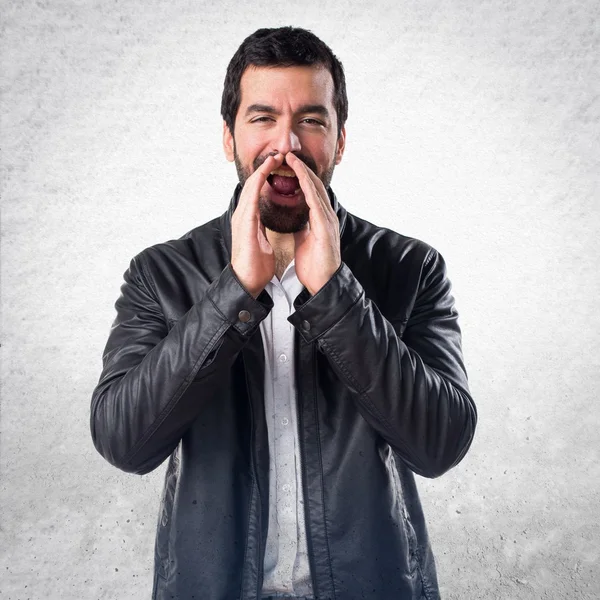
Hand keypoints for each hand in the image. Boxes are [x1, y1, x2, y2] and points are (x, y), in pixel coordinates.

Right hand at [231, 152, 283, 297]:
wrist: (247, 281)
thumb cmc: (256, 264)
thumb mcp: (261, 240)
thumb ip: (261, 228)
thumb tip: (264, 222)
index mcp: (249, 219)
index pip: (258, 192)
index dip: (267, 177)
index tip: (280, 166)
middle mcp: (243, 215)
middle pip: (254, 184)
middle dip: (265, 168)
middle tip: (278, 153)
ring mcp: (242, 217)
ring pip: (251, 187)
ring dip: (262, 170)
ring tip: (273, 157)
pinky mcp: (244, 223)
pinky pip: (251, 198)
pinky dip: (258, 184)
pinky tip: (264, 174)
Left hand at [286, 152, 340, 294]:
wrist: (322, 283)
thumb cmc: (314, 265)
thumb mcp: (305, 241)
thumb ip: (303, 228)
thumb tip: (297, 220)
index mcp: (320, 219)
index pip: (310, 192)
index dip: (300, 177)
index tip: (288, 165)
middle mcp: (326, 216)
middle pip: (314, 186)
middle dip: (302, 169)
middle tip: (289, 154)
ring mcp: (327, 221)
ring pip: (316, 190)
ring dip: (304, 173)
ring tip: (293, 160)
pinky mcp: (325, 228)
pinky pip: (316, 204)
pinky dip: (308, 189)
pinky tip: (301, 179)